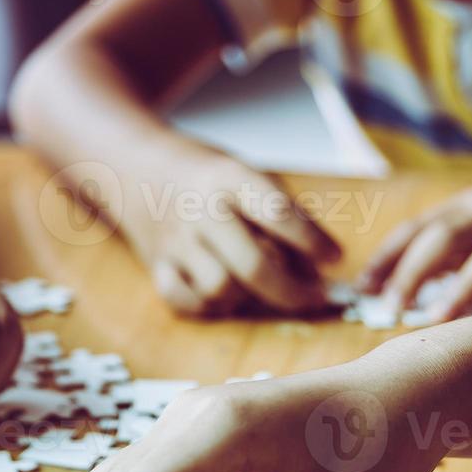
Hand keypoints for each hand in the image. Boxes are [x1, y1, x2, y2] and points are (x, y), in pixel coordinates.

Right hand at [118, 152, 341, 316]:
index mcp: (229, 178)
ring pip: (221, 290)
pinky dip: (207, 305)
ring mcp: (175, 241)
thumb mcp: (247, 174)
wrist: (136, 165)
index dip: (312, 241)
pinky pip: (186, 301)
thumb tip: (319, 265)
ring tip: (255, 285)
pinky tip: (220, 293)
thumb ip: (283, 213)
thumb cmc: (206, 175)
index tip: (335, 258)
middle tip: (313, 297)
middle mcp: (200, 210)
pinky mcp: (155, 264)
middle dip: (291, 291)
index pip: (278, 213)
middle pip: (253, 266)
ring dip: (245, 296)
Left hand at [359, 161, 471, 321]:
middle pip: (448, 235)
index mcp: (470, 206)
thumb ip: (442, 249)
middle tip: (389, 308)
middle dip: (414, 271)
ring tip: (440, 319)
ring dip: (467, 285)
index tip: (362, 290)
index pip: (418, 228)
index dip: (388, 257)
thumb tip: (387, 284)